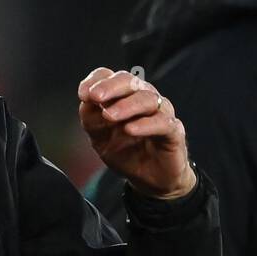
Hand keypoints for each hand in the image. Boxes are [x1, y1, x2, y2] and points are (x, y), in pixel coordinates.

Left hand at [77, 68, 195, 199]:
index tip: (83, 94)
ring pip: (147, 98)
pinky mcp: (173, 130)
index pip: (110, 77)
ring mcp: (160, 112)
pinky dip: (145, 124)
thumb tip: (86, 103)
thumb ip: (91, 120)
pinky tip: (130, 129)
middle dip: (111, 87)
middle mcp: (142, 98)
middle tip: (96, 97)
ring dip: (126, 105)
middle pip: (129, 81)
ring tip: (109, 115)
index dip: (96, 80)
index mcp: (122, 96)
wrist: (149, 178)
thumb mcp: (100, 138)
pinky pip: (162, 122)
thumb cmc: (126, 152)